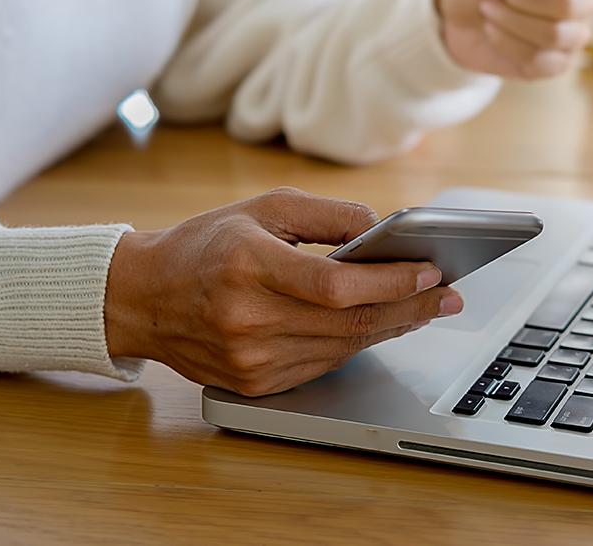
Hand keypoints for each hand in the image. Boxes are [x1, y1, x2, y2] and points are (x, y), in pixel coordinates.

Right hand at [104, 187, 462, 395]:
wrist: (143, 298)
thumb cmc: (207, 244)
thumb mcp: (264, 208)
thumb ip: (329, 216)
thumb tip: (386, 231)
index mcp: (248, 265)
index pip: (337, 285)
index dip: (392, 281)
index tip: (432, 270)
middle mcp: (248, 319)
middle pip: (350, 322)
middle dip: (411, 307)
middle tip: (449, 294)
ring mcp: (250, 360)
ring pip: (344, 348)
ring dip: (392, 326)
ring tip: (426, 306)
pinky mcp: (254, 384)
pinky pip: (324, 364)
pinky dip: (357, 343)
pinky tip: (379, 323)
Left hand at [436, 0, 592, 78]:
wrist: (462, 18)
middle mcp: (584, 0)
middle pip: (569, 6)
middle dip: (524, 1)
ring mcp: (574, 35)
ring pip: (554, 35)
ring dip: (512, 22)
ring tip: (487, 9)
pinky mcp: (557, 63)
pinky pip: (541, 61)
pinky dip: (508, 44)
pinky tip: (491, 31)